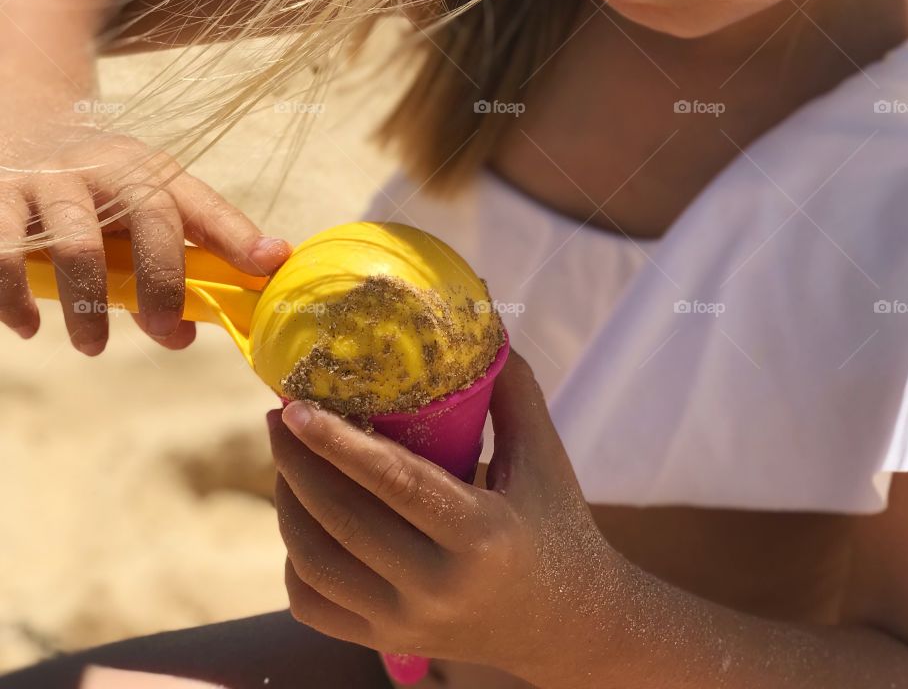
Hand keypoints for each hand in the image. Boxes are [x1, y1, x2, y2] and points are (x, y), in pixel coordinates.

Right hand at [0, 106, 291, 352]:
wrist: (19, 131)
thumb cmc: (94, 191)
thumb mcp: (136, 206)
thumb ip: (167, 260)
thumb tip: (188, 333)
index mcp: (150, 172)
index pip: (203, 204)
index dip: (238, 235)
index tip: (269, 265)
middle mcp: (106, 168)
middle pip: (149, 219)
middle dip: (162, 282)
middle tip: (164, 331)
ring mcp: (50, 180)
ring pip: (77, 244)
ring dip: (88, 305)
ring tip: (92, 346)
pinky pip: (4, 254)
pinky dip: (13, 298)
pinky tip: (26, 326)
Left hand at [266, 348, 625, 679]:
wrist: (570, 625)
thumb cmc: (557, 524)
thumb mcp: (544, 455)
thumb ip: (511, 390)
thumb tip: (477, 323)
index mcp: (480, 535)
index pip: (394, 483)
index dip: (337, 443)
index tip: (296, 406)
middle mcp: (438, 588)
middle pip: (341, 522)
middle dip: (296, 465)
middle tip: (278, 418)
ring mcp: (407, 624)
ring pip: (315, 565)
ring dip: (287, 506)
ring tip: (286, 460)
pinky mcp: (387, 642)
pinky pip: (314, 606)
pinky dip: (295, 559)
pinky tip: (301, 518)